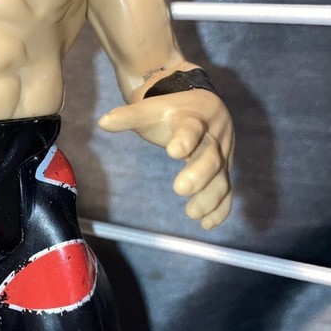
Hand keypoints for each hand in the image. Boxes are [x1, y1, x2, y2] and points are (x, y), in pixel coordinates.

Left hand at [98, 91, 233, 229]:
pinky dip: (221, 208)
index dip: (185, 139)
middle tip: (179, 189)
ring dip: (210, 197)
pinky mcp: (225, 171)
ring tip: (191, 213)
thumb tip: (103, 122)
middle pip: (212, 156)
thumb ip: (129, 116)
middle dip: (199, 173)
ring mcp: (222, 156)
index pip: (192, 128)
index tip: (173, 151)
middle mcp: (212, 137)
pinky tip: (207, 224)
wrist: (202, 106)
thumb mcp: (151, 110)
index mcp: (193, 118)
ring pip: (222, 177)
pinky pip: (227, 190)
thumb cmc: (171, 111)